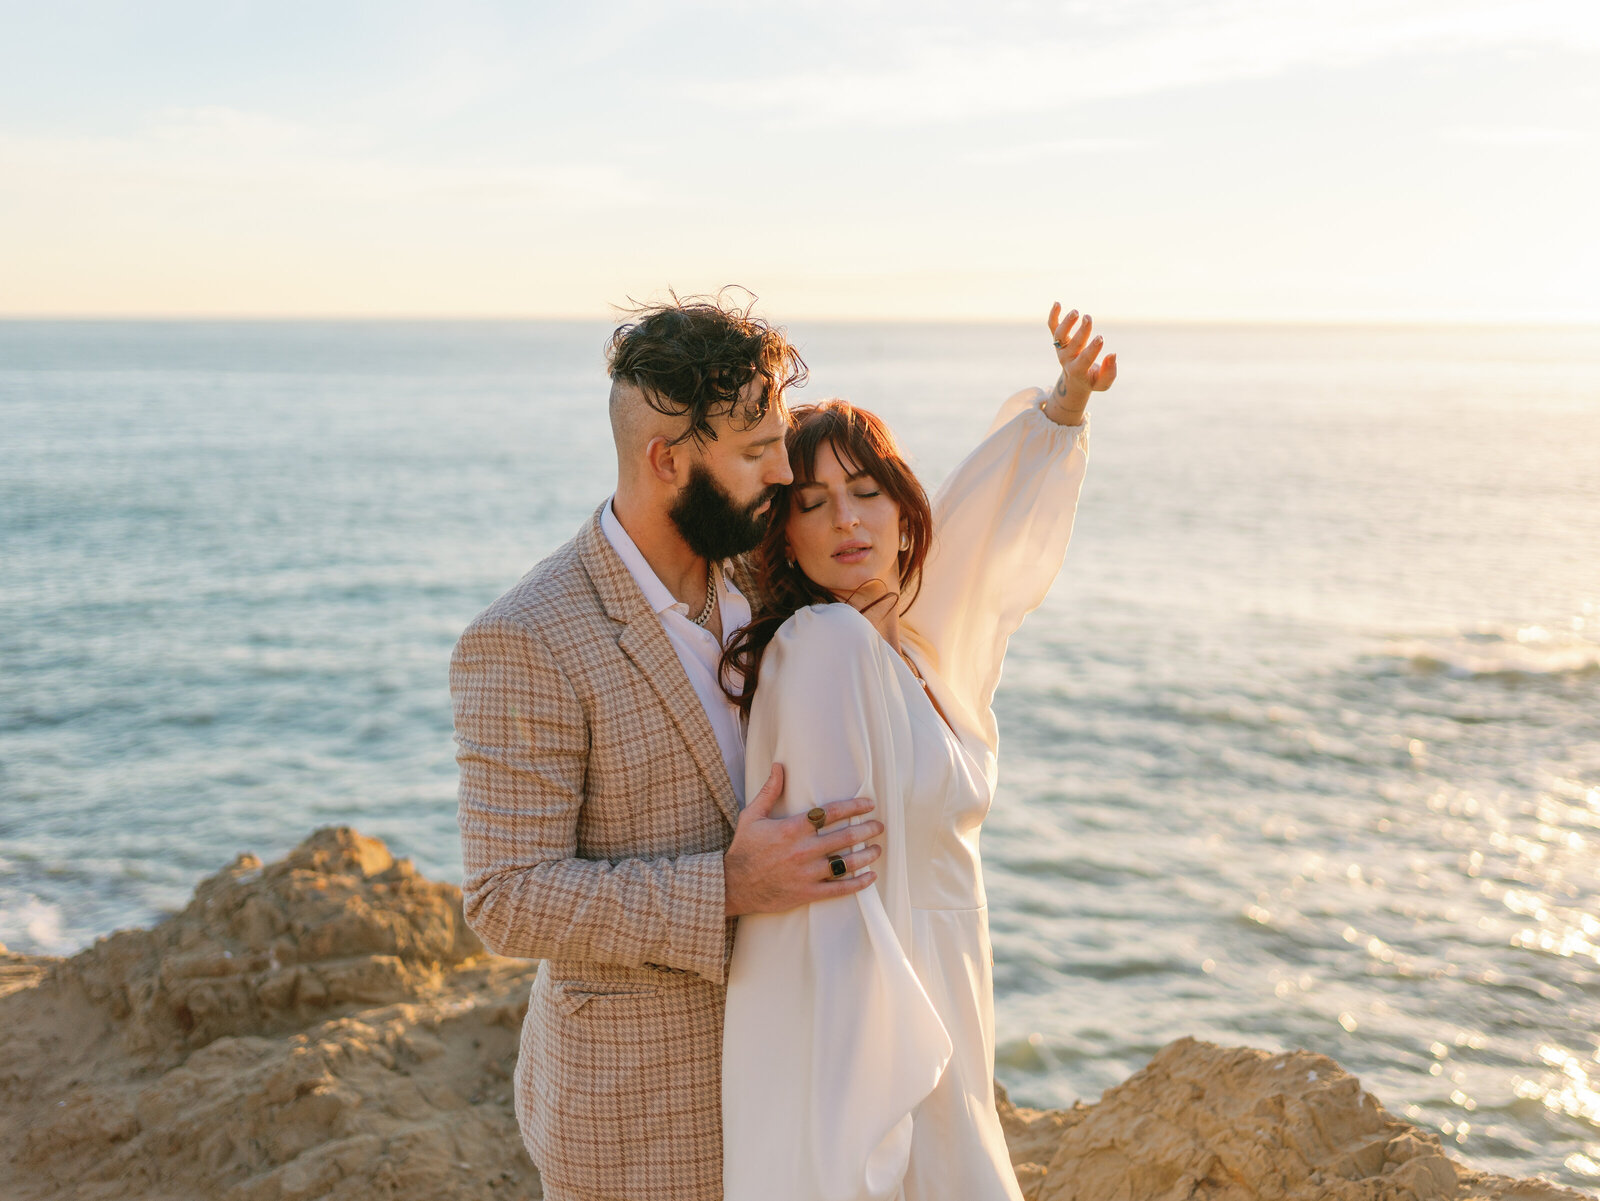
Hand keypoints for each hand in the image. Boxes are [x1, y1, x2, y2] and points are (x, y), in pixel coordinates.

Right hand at [723, 764, 883, 915]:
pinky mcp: (807, 893)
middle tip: (880, 826)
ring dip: (866, 855)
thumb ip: (769, 791)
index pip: (830, 813)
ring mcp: (807, 873)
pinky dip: (858, 883)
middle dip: (867, 830)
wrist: (732, 885)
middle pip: (845, 837)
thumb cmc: (744, 849)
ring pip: (846, 863)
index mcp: (792, 828)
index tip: (869, 804)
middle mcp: (803, 850)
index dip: (854, 807)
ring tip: (877, 849)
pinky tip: (870, 877)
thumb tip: (779, 766)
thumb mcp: (752, 816)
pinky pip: (839, 888)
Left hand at [1045, 302, 1116, 422]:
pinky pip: (1053, 327)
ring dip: (1066, 323)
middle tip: (1088, 318)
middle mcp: (1066, 358)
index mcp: (1077, 370)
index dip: (1092, 349)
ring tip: (1076, 312)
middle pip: (1072, 345)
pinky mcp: (1058, 340)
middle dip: (1081, 332)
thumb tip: (1112, 355)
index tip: (1100, 338)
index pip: (1084, 359)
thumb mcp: (1102, 383)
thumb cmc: (1092, 380)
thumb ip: (1109, 372)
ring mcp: (1061, 348)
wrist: (1074, 380)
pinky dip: (1053, 315)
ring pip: (1060, 335)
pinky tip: (1057, 303)